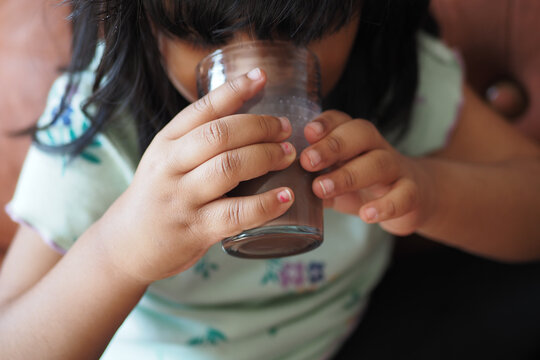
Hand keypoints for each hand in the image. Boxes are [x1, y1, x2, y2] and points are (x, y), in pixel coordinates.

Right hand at [96, 69, 295, 282]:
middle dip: (260, 126)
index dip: (235, 90)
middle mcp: (170, 166)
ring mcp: (182, 198)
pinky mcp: (195, 229)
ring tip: (288, 155)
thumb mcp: (167, 161)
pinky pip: (236, 214)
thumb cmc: (158, 197)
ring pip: (229, 168)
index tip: (261, 77)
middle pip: (220, 134)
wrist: (128, 245)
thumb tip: (248, 119)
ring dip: (266, 157)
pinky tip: (286, 196)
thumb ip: (197, 141)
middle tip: (285, 129)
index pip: (202, 109)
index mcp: (166, 143)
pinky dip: (266, 204)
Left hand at [300, 110, 432, 235]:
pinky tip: (367, 215)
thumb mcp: (335, 179)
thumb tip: (279, 188)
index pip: (341, 120)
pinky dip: (385, 206)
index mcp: (355, 139)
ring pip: (379, 163)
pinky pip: (403, 195)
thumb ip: (312, 180)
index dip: (325, 124)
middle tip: (307, 161)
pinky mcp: (412, 193)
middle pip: (360, 134)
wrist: (415, 196)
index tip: (306, 133)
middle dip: (332, 145)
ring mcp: (396, 169)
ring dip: (349, 175)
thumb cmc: (364, 186)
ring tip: (322, 189)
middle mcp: (376, 147)